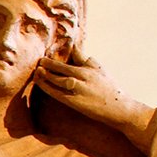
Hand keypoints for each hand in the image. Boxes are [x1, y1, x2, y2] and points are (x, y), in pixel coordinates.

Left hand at [34, 48, 154, 147]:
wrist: (119, 108)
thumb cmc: (109, 89)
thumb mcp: (100, 70)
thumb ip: (86, 60)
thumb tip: (74, 48)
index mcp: (90, 68)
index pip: (74, 55)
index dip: (61, 52)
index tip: (50, 48)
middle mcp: (84, 76)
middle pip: (63, 67)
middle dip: (49, 63)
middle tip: (39, 60)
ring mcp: (79, 89)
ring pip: (58, 79)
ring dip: (46, 74)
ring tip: (37, 69)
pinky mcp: (75, 102)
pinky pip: (57, 93)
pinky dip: (47, 87)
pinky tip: (39, 82)